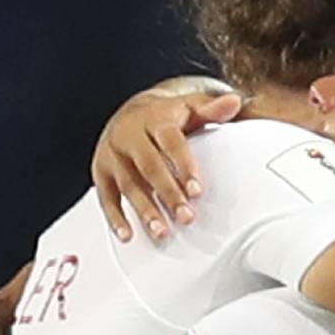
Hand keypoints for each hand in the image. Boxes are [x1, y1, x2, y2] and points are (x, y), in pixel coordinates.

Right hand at [92, 87, 242, 241]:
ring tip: (161, 231)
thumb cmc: (164, 117)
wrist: (129, 113)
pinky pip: (105, 196)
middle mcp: (129, 135)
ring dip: (144, 210)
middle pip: (149, 167)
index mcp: (154, 118)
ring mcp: (112, 154)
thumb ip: (211, 109)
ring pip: (128, 184)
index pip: (170, 142)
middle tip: (185, 216)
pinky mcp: (100, 170)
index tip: (197, 190)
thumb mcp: (189, 107)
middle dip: (167, 194)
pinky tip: (128, 233)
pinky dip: (115, 217)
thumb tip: (233, 102)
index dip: (184, 166)